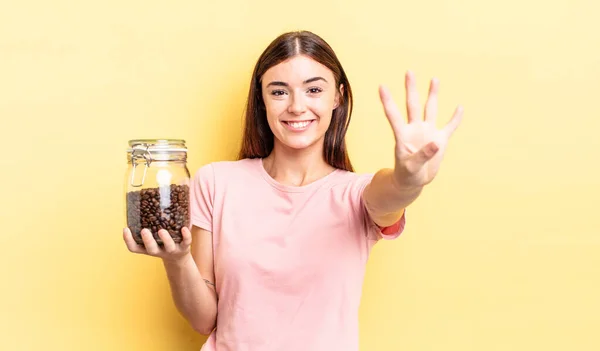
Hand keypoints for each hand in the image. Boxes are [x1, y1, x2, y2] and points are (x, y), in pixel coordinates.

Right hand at [123, 227, 191, 262]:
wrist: (178, 256)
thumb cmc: (162, 241)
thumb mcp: (153, 236)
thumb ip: (148, 223)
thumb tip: (142, 198)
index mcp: (148, 247)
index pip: (134, 248)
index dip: (128, 240)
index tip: (125, 229)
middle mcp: (159, 250)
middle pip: (151, 249)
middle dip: (147, 240)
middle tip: (144, 230)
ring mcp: (172, 249)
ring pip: (168, 246)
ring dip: (165, 239)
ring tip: (161, 230)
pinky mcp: (184, 247)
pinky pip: (186, 242)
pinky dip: (186, 235)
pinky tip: (184, 228)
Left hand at [379, 71, 462, 188]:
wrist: (414, 182)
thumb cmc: (407, 175)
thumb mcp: (411, 167)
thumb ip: (422, 155)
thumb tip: (435, 143)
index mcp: (403, 136)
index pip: (393, 115)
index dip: (387, 102)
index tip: (381, 86)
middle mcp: (415, 130)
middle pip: (413, 105)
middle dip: (411, 89)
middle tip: (409, 71)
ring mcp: (428, 133)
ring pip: (430, 109)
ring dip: (432, 95)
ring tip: (434, 79)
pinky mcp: (440, 140)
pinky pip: (449, 127)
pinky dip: (455, 119)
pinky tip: (460, 107)